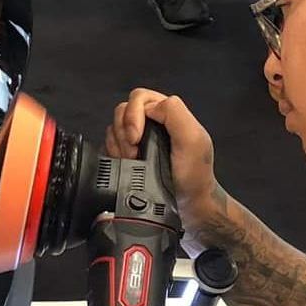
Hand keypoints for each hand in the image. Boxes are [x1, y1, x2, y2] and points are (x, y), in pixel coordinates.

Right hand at [105, 89, 226, 248]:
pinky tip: (124, 165)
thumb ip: (174, 113)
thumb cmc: (194, 176)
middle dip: (123, 132)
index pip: (140, 98)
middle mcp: (154, 123)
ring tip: (131, 161)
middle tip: (133, 153)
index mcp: (169, 113)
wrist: (189, 207)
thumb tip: (148, 108)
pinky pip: (110, 144)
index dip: (134, 116)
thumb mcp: (193, 139)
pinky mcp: (129, 154)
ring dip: (118, 144)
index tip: (136, 139)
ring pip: (114, 127)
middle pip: (123, 111)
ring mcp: (140, 139)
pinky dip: (113, 153)